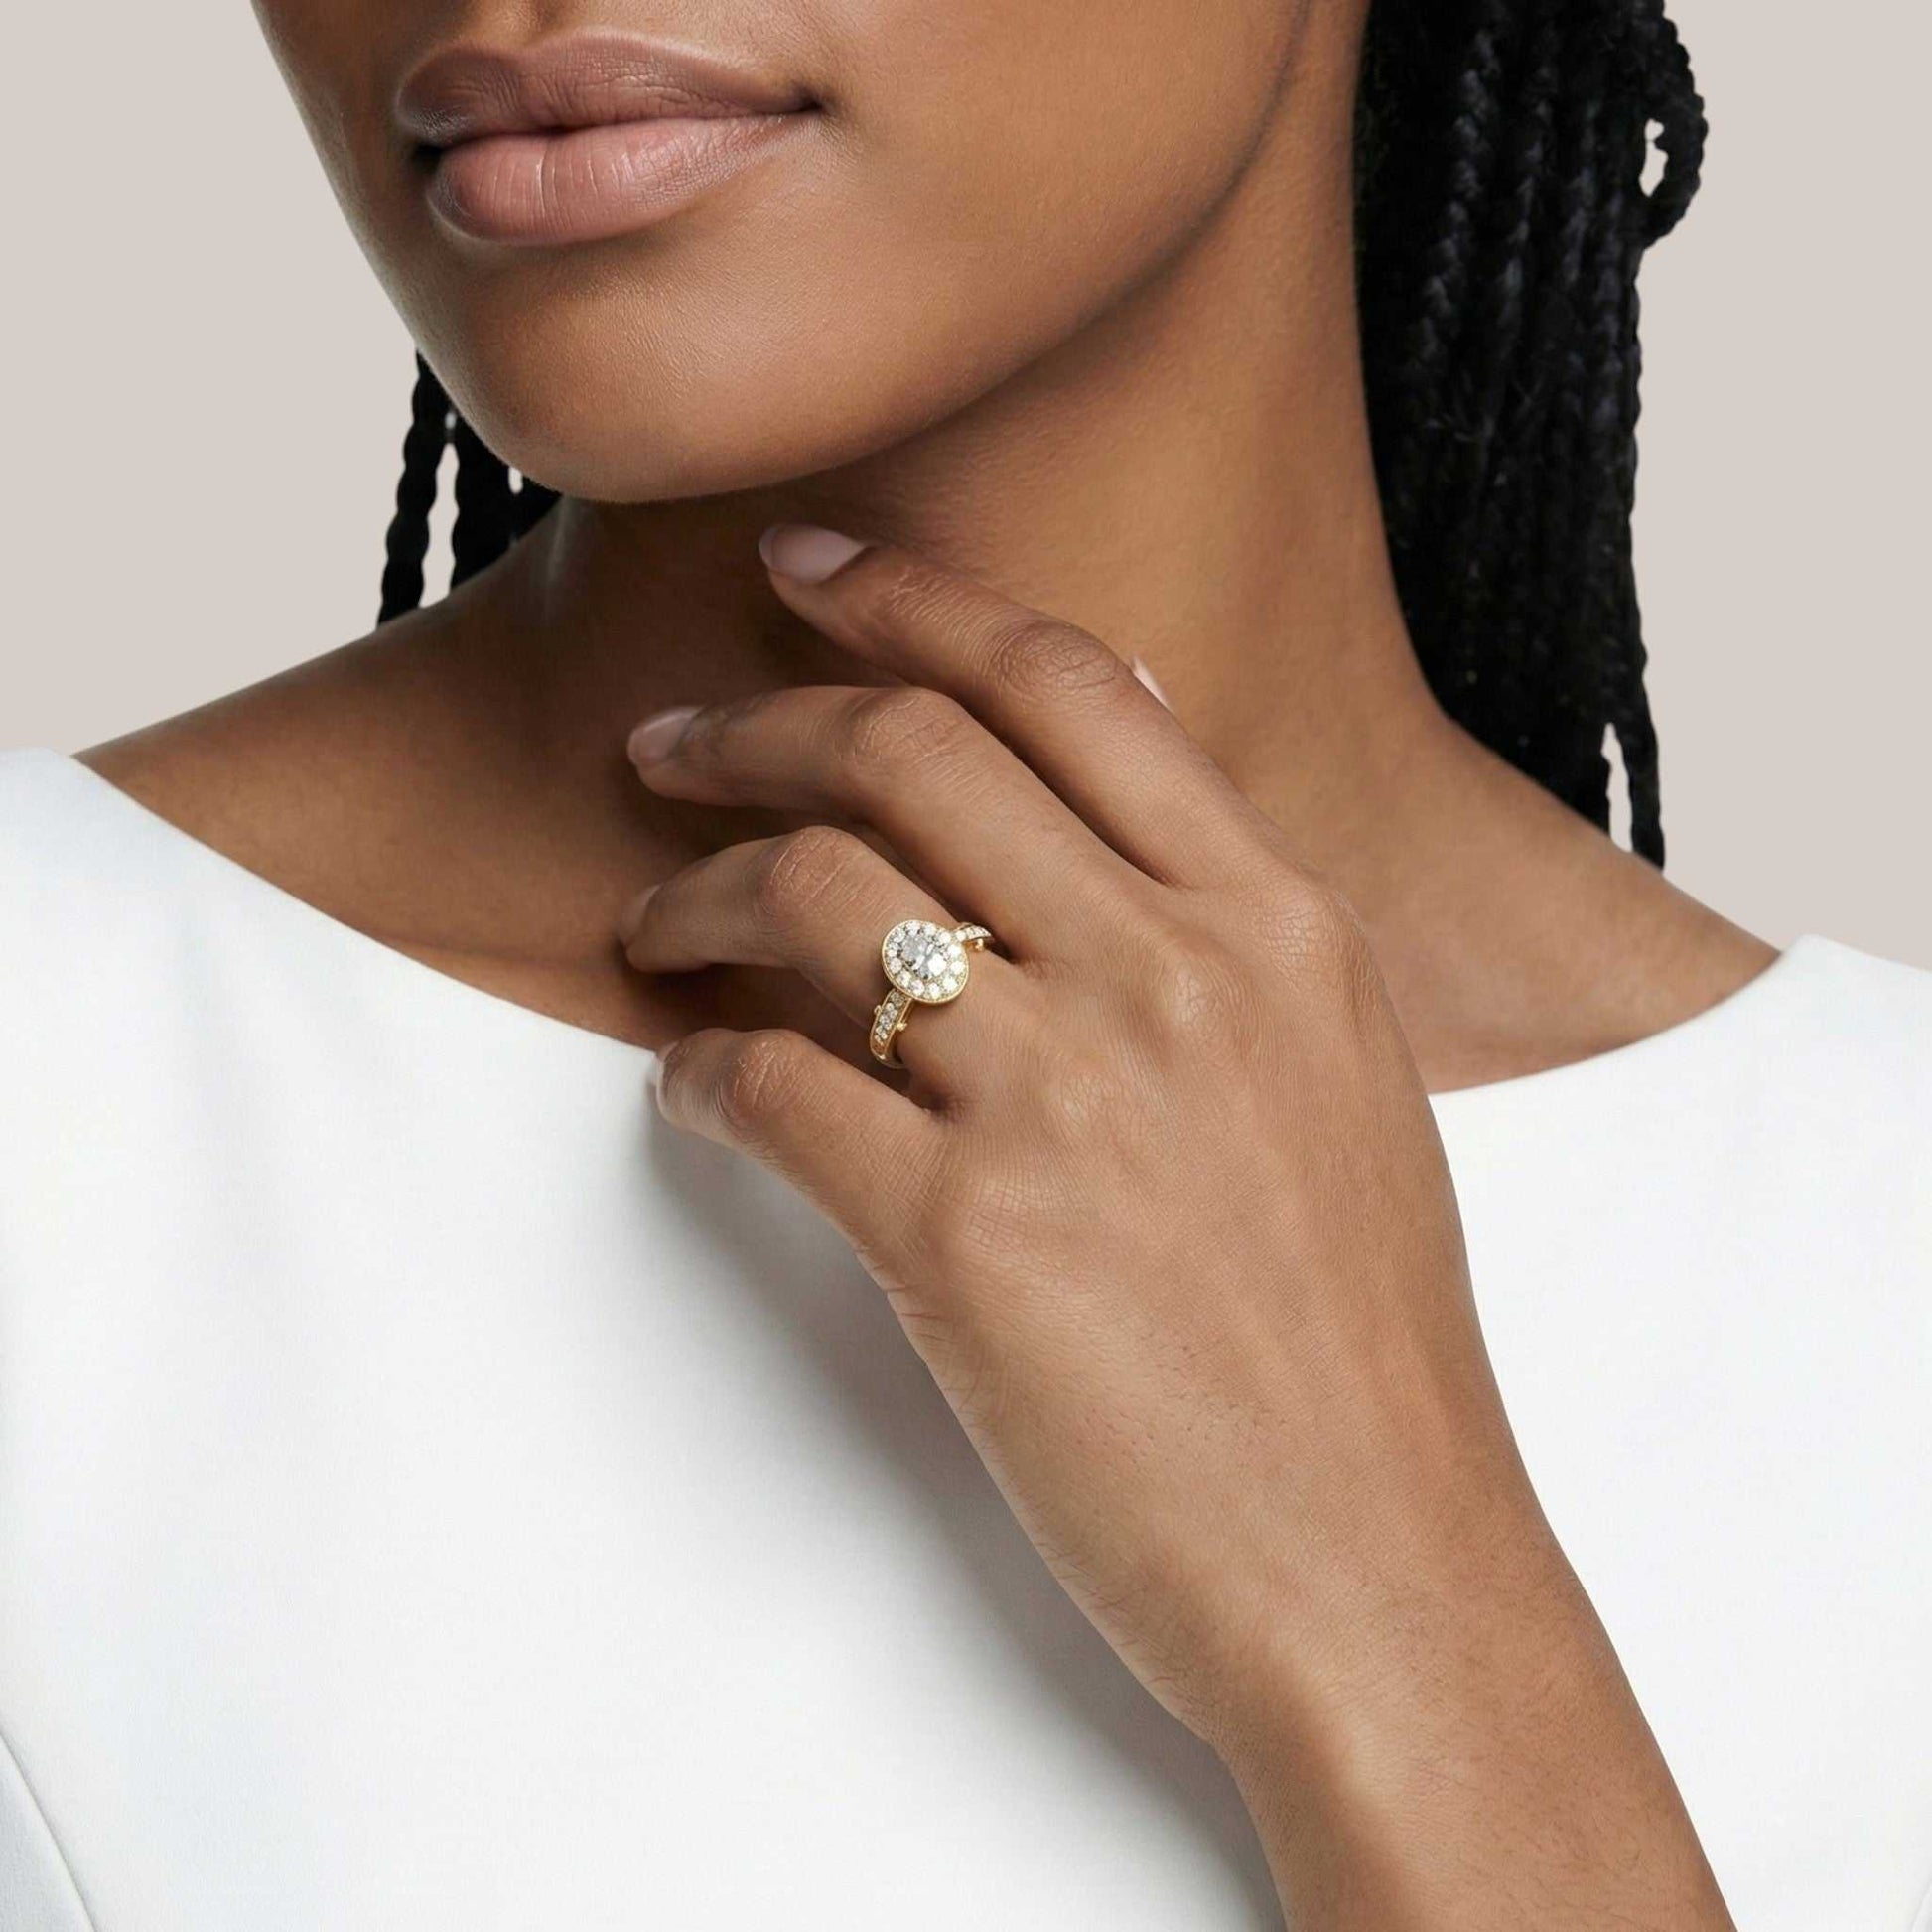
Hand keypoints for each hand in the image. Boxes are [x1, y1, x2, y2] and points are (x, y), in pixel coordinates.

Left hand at [619, 525, 1732, 1928]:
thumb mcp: (1334, 1074)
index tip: (803, 569)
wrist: (1384, 1561)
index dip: (911, 597)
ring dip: (695, 892)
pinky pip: (769, 1091)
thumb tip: (1076, 809)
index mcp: (1276, 919)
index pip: (1064, 681)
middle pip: (907, 752)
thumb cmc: (1360, 1336)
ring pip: (813, 898)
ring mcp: (1068, 1100)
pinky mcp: (968, 1240)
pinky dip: (697, 1074)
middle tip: (670, 741)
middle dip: (754, 720)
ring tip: (649, 922)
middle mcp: (1174, 974)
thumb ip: (1216, 928)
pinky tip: (690, 1091)